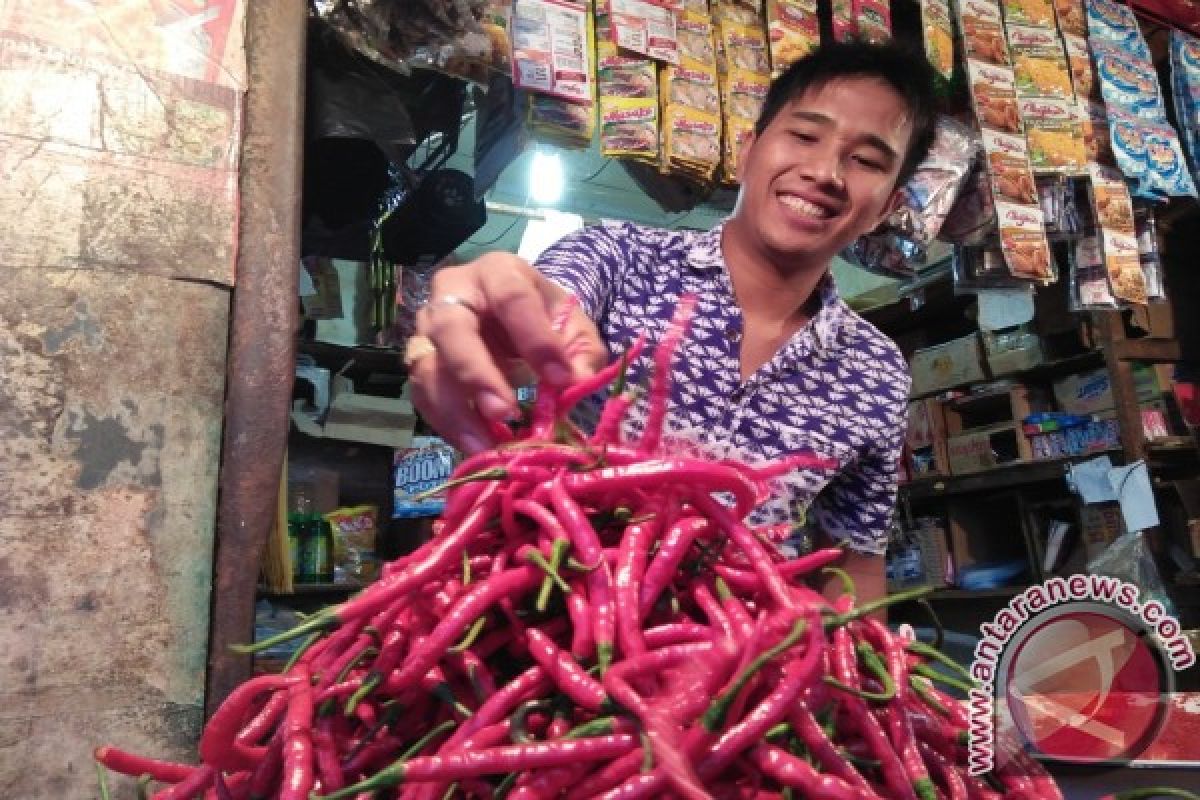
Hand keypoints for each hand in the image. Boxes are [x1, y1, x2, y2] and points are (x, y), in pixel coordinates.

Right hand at [407, 252, 606, 453]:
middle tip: (504, 413)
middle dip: (476, 374)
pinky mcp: (422, 361)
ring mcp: (429, 328)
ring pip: (428, 368)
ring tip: (486, 447)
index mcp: (499, 273)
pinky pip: (423, 395)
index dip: (535, 338)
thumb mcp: (572, 326)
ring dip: (455, 411)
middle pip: (451, 329)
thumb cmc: (542, 318)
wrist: (511, 315)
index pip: (511, 298)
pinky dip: (447, 425)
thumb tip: (575, 383)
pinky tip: (474, 446)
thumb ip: (581, 352)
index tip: (560, 379)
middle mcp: (453, 293)